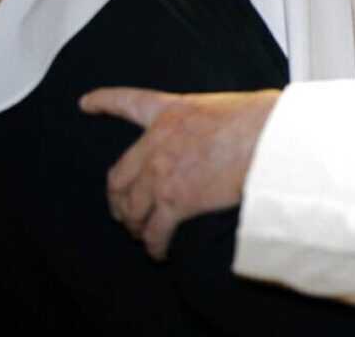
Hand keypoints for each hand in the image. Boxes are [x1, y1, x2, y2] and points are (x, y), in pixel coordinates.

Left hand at [79, 87, 280, 259]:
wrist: (268, 137)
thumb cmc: (261, 118)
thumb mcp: (225, 105)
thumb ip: (209, 120)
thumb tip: (227, 135)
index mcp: (171, 112)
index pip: (129, 102)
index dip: (103, 102)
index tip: (86, 103)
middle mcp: (157, 143)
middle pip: (119, 175)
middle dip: (117, 198)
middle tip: (123, 211)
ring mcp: (163, 174)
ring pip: (131, 207)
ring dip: (133, 225)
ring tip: (140, 235)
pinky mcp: (177, 202)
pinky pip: (155, 231)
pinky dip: (153, 245)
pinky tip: (158, 252)